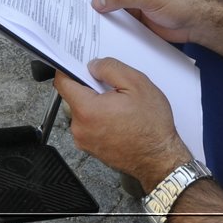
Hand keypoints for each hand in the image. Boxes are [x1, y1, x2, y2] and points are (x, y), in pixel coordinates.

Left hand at [54, 58, 192, 189]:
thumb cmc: (151, 125)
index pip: (62, 82)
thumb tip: (93, 66)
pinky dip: (99, 118)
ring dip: (96, 104)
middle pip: (73, 97)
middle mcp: (80, 128)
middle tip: (112, 87)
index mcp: (87, 110)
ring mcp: (84, 141)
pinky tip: (119, 119)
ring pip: (82, 111)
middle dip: (90, 87)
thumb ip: (110, 68)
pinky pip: (89, 125)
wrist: (159, 158)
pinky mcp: (91, 148)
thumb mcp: (136, 83)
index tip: (77, 64)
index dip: (69, 68)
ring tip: (120, 106)